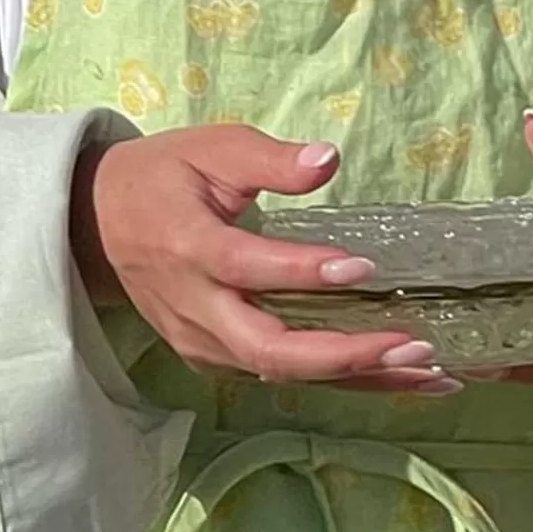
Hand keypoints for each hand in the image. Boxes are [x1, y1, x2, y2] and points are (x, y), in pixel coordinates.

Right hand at [73, 129, 456, 391]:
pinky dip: (349, 383)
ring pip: (288, 375)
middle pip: (272, 351)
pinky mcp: (221, 361)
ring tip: (435, 375)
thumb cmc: (162, 178)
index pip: (249, 269)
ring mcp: (206, 344)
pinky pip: (289, 377)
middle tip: (417, 348)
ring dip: (363, 380)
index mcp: (187, 248)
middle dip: (347, 357)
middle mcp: (196, 309)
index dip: (305, 273)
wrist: (97, 226)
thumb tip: (328, 159)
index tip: (364, 266)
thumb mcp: (209, 148)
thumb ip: (269, 159)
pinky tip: (406, 380)